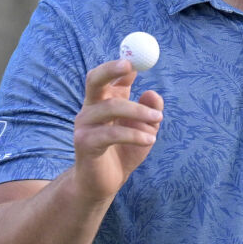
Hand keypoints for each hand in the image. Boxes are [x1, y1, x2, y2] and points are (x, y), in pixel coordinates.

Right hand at [70, 59, 163, 202]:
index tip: (138, 59)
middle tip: (131, 66)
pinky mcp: (84, 143)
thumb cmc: (122, 154)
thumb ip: (150, 113)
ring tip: (158, 119)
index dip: (122, 65)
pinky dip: (134, 134)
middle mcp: (90, 108)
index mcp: (104, 101)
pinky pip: (111, 133)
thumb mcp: (143, 130)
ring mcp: (85, 125)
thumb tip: (153, 93)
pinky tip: (149, 139)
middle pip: (94, 79)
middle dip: (111, 69)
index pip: (109, 75)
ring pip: (110, 106)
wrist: (102, 185)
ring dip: (138, 110)